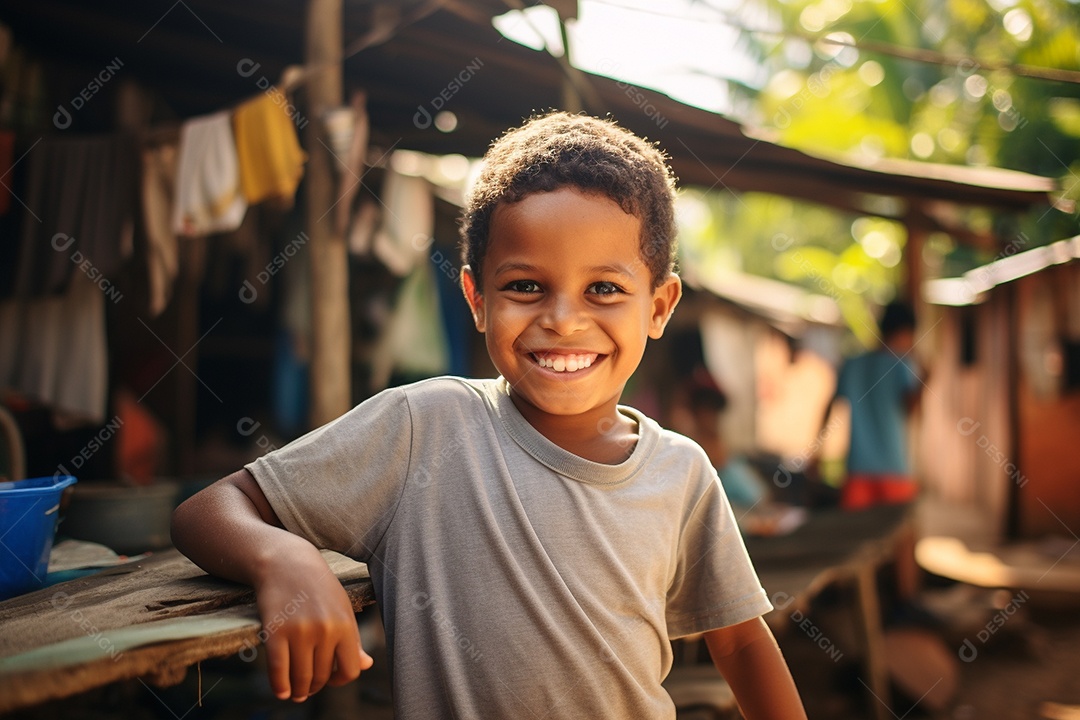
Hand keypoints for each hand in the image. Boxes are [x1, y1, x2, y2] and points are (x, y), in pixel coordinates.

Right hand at [254, 550, 373, 701]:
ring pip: (301, 678)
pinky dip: (279, 686)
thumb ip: (353, 639)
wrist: (286, 563)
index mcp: (345, 625)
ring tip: (296, 692)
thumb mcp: (342, 608)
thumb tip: (366, 666)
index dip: (340, 680)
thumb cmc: (318, 587)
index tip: (331, 680)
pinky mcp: (275, 632)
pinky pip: (278, 671)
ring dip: (298, 691)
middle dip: (315, 686)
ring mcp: (299, 632)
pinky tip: (281, 690)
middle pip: (322, 677)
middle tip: (308, 687)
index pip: (350, 670)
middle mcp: (325, 630)